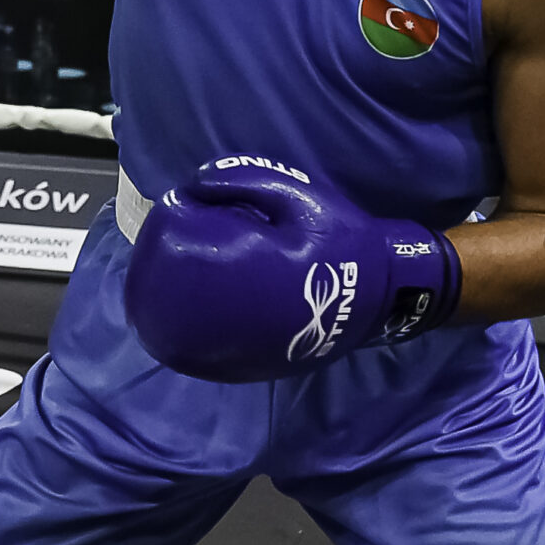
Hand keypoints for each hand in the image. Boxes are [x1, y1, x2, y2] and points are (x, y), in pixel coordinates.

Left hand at [122, 155, 459, 381]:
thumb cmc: (343, 238)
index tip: (174, 209)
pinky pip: (204, 355)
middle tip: (155, 249)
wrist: (389, 292)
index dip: (172, 224)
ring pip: (182, 333)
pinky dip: (183, 335)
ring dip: (163, 307)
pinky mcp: (257, 361)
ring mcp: (248, 345)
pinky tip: (174, 320)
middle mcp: (243, 314)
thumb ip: (244, 182)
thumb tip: (192, 184)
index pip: (186, 244)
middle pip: (173, 298)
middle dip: (156, 271)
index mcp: (252, 264)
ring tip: (156, 283)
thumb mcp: (299, 196)